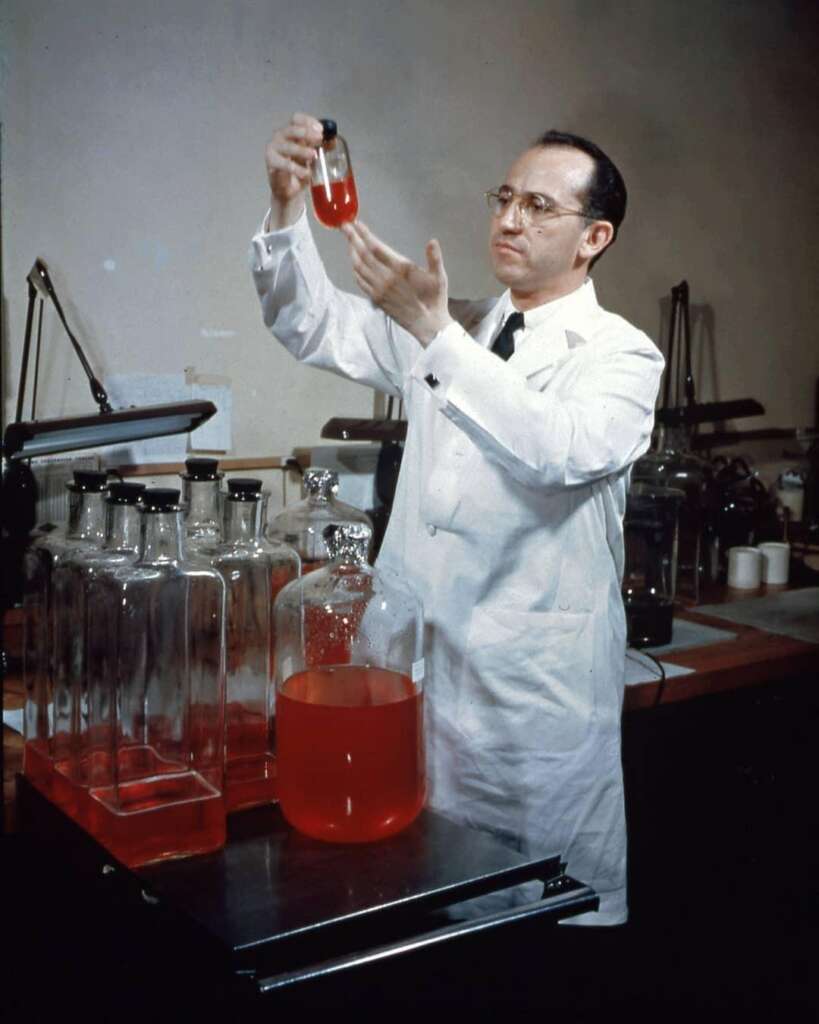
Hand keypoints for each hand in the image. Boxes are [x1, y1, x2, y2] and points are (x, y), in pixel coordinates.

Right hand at [264, 112, 323, 228]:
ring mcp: (273, 149)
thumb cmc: (299, 170)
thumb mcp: (313, 157)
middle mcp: (280, 137)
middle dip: (306, 132)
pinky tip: (306, 173)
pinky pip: (284, 164)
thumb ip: (322, 148)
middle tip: (319, 138)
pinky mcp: (271, 163)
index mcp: (290, 132)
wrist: (289, 191)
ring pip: (287, 146)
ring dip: (301, 150)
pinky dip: (296, 169)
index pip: (296, 119)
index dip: (308, 121)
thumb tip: (334, 140)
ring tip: (313, 155)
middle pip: (291, 129)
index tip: (321, 129)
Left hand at [342, 221, 452, 345]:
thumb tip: (432, 242)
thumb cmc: (435, 300)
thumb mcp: (439, 277)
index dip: (365, 235)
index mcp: (400, 269)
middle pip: (363, 255)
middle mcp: (386, 279)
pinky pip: (360, 282)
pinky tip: (354, 264)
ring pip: (359, 268)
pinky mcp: (377, 300)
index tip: (357, 224)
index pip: (377, 248)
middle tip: (345, 226)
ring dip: (352, 253)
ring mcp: (379, 290)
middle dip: (353, 239)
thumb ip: (435, 258)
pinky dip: (355, 270)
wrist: (427, 325)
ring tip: (349, 241)